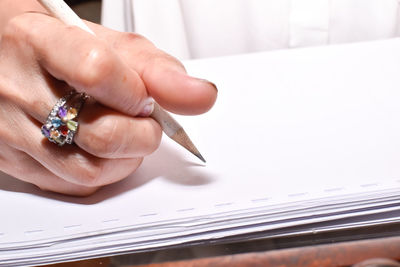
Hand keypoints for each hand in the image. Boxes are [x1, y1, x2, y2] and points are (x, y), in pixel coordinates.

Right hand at [0, 12, 216, 195]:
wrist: (6, 56)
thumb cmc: (56, 44)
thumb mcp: (103, 41)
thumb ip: (155, 68)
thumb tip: (200, 95)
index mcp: (38, 42)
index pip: (98, 73)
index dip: (137, 93)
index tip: (147, 98)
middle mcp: (16, 88)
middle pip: (102, 134)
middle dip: (143, 133)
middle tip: (141, 118)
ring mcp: (10, 130)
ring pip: (90, 170)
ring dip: (126, 158)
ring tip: (122, 132)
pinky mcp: (14, 161)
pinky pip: (74, 185)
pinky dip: (103, 172)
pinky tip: (99, 148)